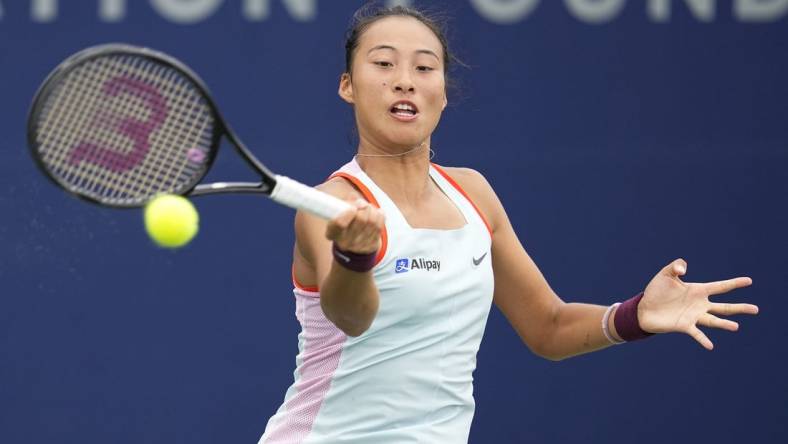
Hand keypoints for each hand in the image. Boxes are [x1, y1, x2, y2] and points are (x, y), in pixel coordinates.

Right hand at [325, 198, 383, 253]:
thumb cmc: (345, 222)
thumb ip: (345, 204)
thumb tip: (353, 196)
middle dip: (364, 207)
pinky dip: (380, 216)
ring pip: (372, 221)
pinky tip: (377, 213)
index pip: (340, 223)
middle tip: (363, 203)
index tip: (353, 207)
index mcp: (333, 233)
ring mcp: (360, 246)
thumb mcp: (339, 213)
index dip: (348, 212)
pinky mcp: (372, 245)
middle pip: (361, 219)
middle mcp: (345, 242)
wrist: (353, 242)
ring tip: (370, 207)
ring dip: (372, 210)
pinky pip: (379, 226)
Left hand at [638, 259, 757, 349]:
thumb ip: (675, 266)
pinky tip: (710, 346)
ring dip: (724, 324)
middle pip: (724, 306)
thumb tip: (684, 269)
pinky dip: (703, 340)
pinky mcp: (684, 326)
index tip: (749, 281)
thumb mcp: (665, 274)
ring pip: (714, 321)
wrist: (643, 308)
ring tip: (736, 326)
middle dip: (740, 308)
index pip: (720, 287)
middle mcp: (699, 304)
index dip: (734, 283)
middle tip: (756, 309)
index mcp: (698, 290)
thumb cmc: (656, 291)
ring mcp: (693, 316)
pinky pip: (697, 334)